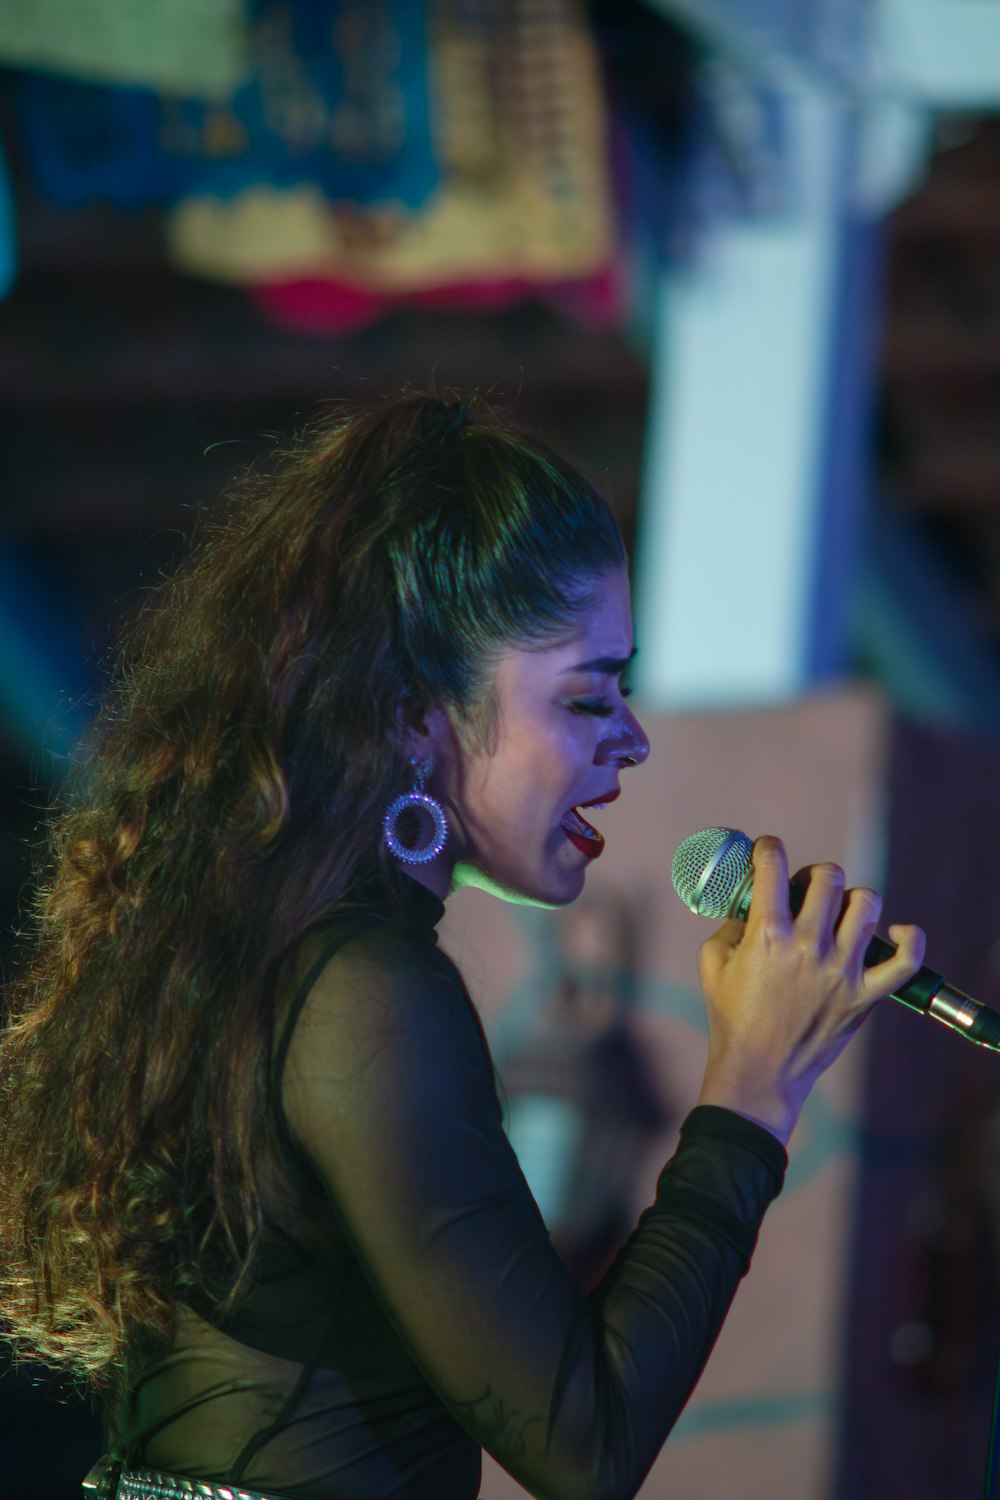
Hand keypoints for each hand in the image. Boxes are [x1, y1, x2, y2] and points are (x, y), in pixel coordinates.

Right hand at [695, 835, 924, 1143]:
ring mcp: (841, 970)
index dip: (769, 848)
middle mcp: (808, 945)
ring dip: (852, 900)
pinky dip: (908, 940)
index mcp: (766, 934)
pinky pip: (905, 960)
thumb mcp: (712, 964)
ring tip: (839, 915)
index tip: (768, 850)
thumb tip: (746, 904)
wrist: (759, 1073)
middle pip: (829, 877)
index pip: (773, 866)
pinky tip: (894, 933)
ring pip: (867, 904)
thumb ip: (729, 926)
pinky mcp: (865, 995)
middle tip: (806, 890)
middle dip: (815, 875)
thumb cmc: (730, 1018)